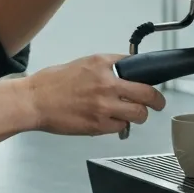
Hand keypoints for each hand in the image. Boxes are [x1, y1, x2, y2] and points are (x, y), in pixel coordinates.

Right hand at [22, 54, 167, 135]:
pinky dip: (119, 126)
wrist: (34, 101)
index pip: (137, 67)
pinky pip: (120, 128)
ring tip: (133, 115)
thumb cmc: (51, 83)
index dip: (148, 77)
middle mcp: (106, 83)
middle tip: (158, 103)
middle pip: (147, 93)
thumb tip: (123, 71)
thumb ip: (104, 68)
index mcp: (102, 64)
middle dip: (157, 100)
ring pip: (138, 114)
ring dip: (139, 116)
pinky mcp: (98, 125)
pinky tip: (111, 121)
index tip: (152, 82)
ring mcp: (103, 105)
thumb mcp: (82, 64)